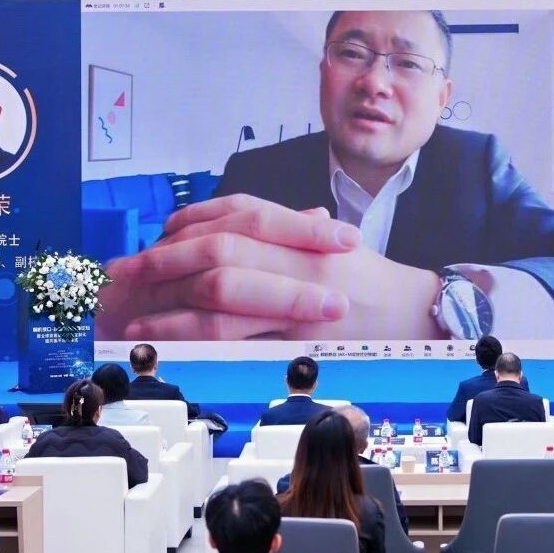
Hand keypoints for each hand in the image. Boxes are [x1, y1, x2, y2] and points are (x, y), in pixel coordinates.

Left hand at [95, 194, 440, 340]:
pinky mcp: (294, 335)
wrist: (422, 318)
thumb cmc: (381, 287)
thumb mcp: (341, 251)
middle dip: (169, 257)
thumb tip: (291, 219)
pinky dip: (191, 336)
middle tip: (131, 268)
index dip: (197, 218)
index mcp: (306, 233)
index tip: (165, 230)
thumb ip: (307, 235)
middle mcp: (300, 255)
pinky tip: (164, 341)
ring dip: (170, 300)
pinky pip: (233, 333)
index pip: (242, 212)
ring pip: (220, 286)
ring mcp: (298, 294)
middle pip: (221, 244)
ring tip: (134, 312)